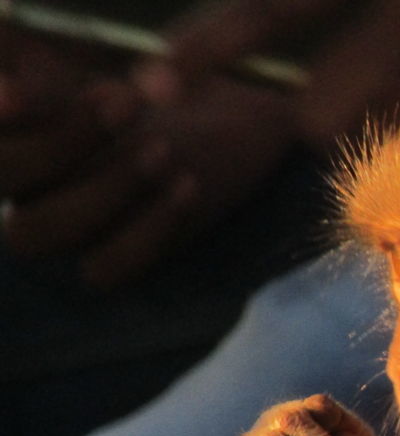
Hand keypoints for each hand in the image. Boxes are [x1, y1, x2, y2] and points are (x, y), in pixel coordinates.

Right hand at [0, 26, 296, 286]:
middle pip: (1, 176)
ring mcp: (57, 217)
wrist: (225, 110)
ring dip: (101, 191)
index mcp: (12, 118)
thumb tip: (14, 56)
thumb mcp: (103, 50)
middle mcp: (19, 173)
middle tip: (126, 103)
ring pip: (35, 233)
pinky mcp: (111, 253)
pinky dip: (148, 230)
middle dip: (56, 144)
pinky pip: (104, 268)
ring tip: (164, 147)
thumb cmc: (155, 69)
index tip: (16, 93)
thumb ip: (45, 53)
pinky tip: (189, 185)